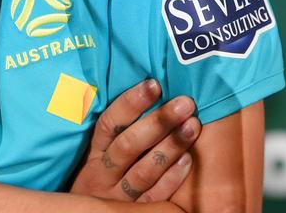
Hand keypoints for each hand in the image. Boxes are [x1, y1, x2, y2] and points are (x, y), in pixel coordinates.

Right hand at [68, 80, 200, 202]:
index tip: (153, 84)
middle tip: (184, 103)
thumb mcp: (97, 157)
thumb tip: (148, 93)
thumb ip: (116, 134)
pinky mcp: (134, 212)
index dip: (130, 103)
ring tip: (192, 125)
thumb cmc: (99, 179)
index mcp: (93, 154)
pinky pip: (155, 196)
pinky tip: (189, 160)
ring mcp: (117, 196)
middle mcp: (102, 174)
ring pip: (144, 170)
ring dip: (170, 146)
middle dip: (158, 121)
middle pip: (129, 145)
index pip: (109, 124)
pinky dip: (172, 178)